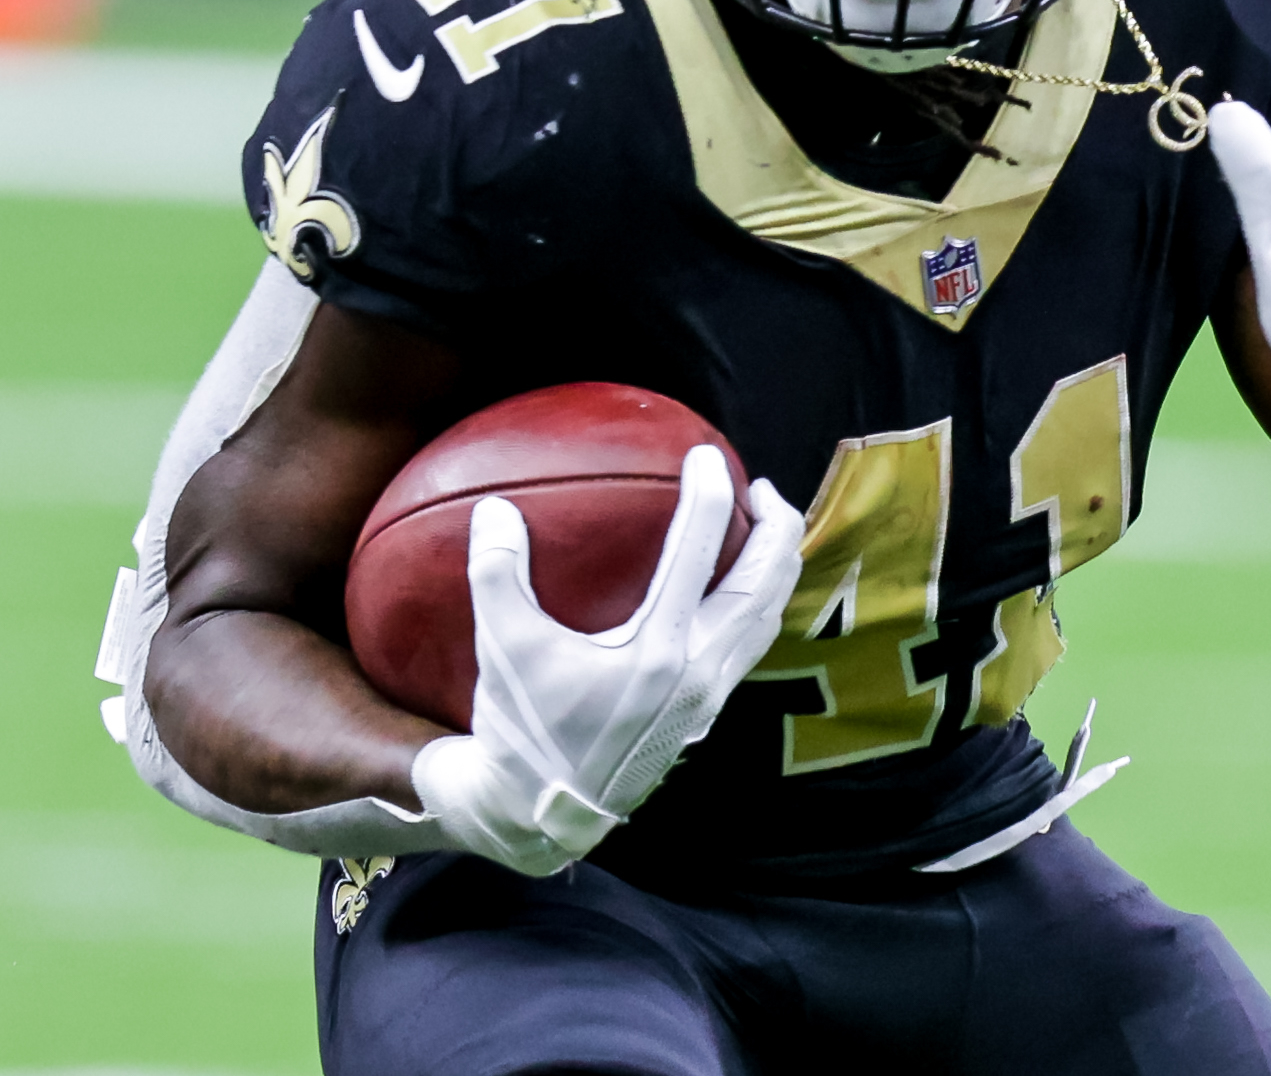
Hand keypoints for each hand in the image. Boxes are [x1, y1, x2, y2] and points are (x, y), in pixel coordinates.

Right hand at [411, 445, 805, 875]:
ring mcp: (708, 697)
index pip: (700, 550)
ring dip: (775, 567)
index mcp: (656, 650)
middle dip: (776, 526)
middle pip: (767, 583)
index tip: (705, 455)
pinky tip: (730, 589)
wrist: (539, 816)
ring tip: (761, 529)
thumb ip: (498, 572)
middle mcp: (697, 671)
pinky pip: (750, 645)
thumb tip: (494, 507)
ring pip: (767, 618)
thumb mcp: (500, 647)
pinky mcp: (704, 715)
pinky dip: (755, 605)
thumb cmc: (520, 730)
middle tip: (759, 486)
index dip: (710, 493)